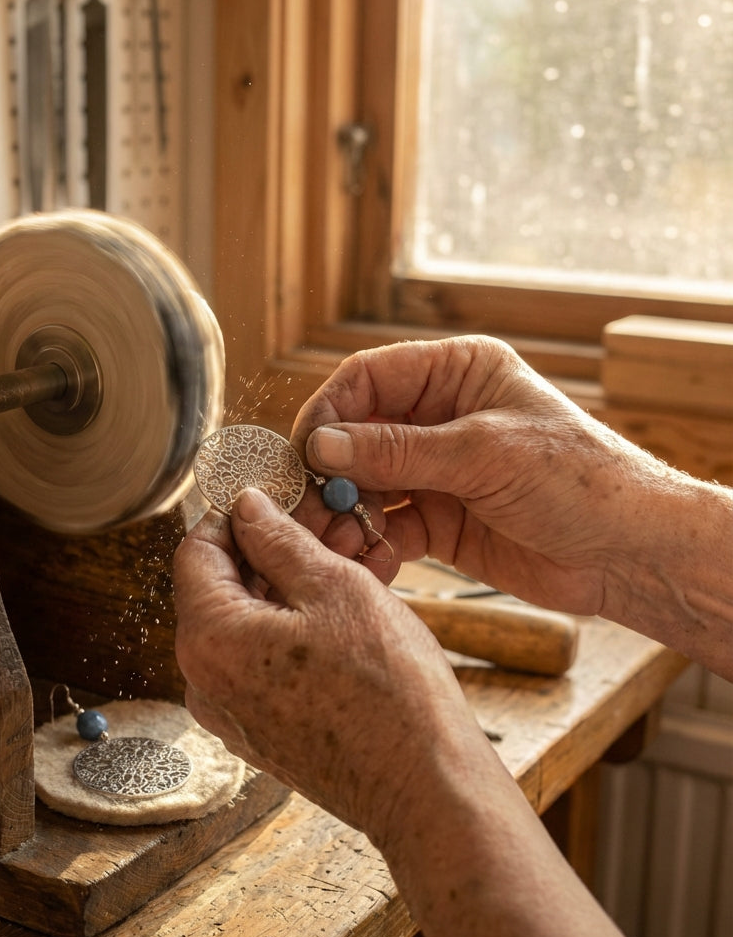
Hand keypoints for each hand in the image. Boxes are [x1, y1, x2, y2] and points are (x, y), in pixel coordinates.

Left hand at [174, 484, 628, 936]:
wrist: (427, 790)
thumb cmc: (389, 691)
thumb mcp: (336, 588)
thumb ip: (279, 540)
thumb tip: (247, 508)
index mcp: (209, 639)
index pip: (196, 551)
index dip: (233, 515)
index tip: (272, 497)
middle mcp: (204, 681)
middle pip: (218, 588)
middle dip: (267, 550)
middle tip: (321, 525)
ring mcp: (229, 712)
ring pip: (243, 624)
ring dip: (285, 586)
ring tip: (343, 562)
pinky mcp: (258, 731)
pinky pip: (258, 661)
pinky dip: (289, 628)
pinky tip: (339, 611)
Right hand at [290, 336, 677, 616]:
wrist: (629, 554)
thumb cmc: (578, 480)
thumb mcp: (482, 454)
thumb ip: (398, 450)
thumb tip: (322, 446)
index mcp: (455, 374)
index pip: (367, 379)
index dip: (330, 412)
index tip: (306, 452)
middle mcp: (439, 417)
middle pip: (357, 436)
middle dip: (331, 473)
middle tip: (307, 508)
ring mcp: (436, 471)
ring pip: (365, 486)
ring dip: (345, 516)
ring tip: (335, 545)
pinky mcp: (438, 520)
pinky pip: (386, 528)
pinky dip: (371, 545)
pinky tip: (369, 562)